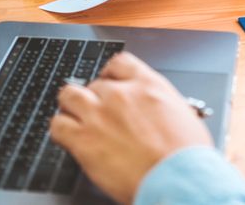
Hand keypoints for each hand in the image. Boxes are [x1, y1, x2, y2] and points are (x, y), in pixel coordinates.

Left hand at [50, 53, 212, 203]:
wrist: (178, 180)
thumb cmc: (187, 156)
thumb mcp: (182, 115)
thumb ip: (159, 105)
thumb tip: (153, 110)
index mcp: (148, 85)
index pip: (119, 63)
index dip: (110, 74)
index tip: (108, 82)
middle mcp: (121, 94)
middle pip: (94, 83)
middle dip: (95, 98)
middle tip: (98, 113)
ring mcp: (100, 114)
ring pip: (69, 96)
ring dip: (71, 107)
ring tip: (76, 119)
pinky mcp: (83, 139)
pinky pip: (58, 125)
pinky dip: (61, 130)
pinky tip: (68, 138)